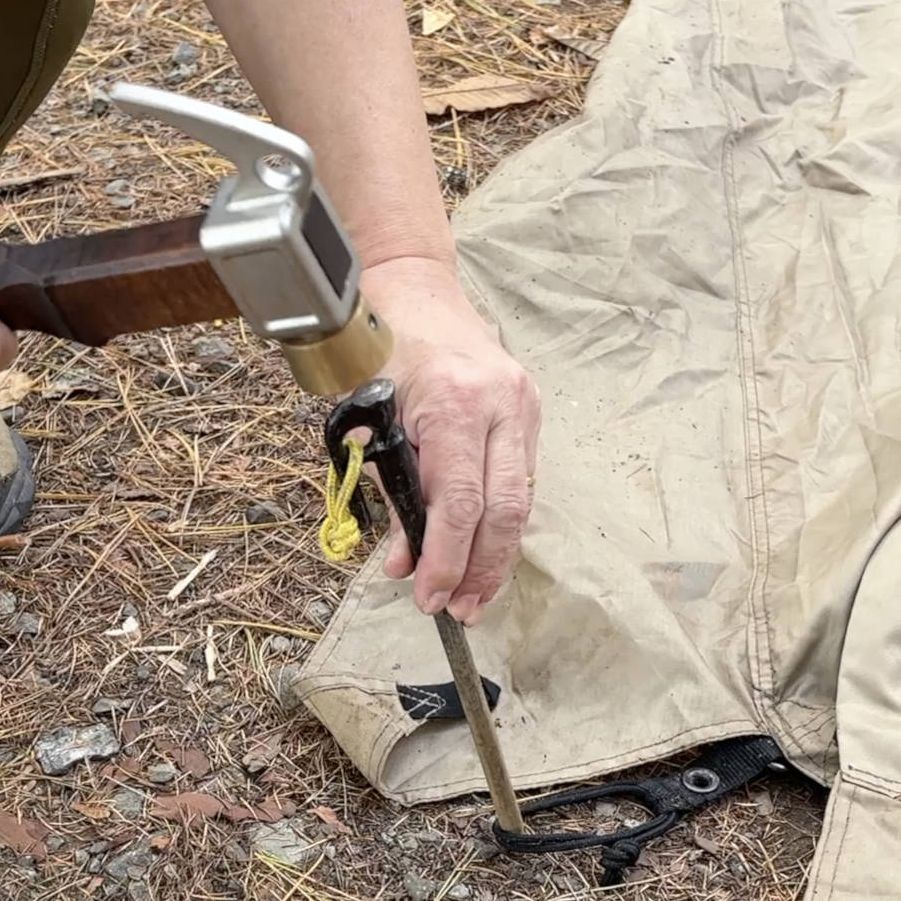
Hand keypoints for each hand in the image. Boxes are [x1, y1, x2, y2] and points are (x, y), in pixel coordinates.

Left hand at [365, 257, 540, 625]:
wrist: (417, 291)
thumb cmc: (380, 351)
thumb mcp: (370, 420)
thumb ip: (390, 491)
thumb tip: (404, 562)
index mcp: (455, 401)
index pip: (460, 501)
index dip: (447, 558)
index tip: (430, 595)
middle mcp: (500, 402)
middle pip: (505, 510)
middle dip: (482, 569)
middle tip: (460, 609)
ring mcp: (522, 405)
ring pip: (522, 500)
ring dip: (497, 556)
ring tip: (474, 595)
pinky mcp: (530, 410)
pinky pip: (521, 479)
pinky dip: (502, 521)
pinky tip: (485, 551)